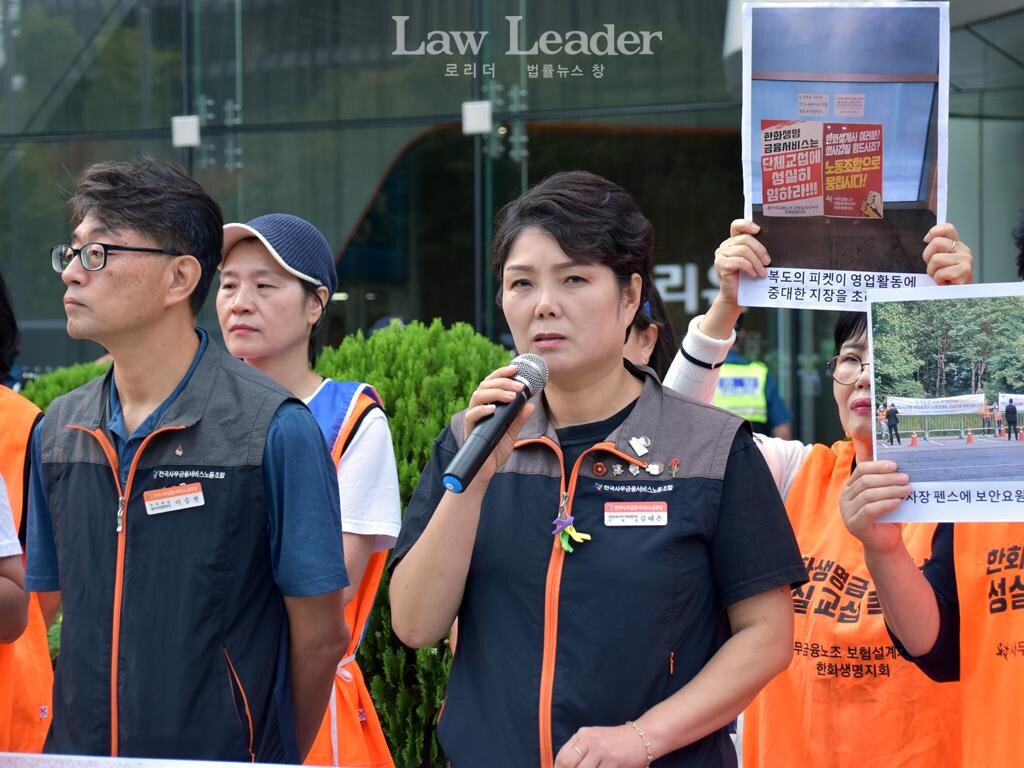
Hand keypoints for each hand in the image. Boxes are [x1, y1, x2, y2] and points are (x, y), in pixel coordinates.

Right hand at [462, 364, 534, 485]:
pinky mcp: (469, 429)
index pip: (492, 383)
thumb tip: (531, 405)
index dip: (502, 373)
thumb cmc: (495, 451)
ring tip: (511, 396)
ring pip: (477, 396)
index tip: (515, 368)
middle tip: (519, 387)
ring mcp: (473, 418)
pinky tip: (493, 409)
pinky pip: (472, 415)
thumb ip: (519, 419)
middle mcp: (478, 408)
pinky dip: (482, 410)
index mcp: (488, 405)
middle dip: (503, 382)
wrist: (484, 472)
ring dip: (495, 393)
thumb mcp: (512, 433)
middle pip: (485, 386)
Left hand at [554, 725, 649, 767]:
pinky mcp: (613, 761)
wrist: (642, 736)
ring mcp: (601, 751)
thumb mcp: (595, 739)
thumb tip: (563, 766)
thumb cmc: (616, 741)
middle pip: (567, 764)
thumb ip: (579, 750)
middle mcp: (589, 741)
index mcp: (582, 735)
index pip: (561, 757)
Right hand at [713, 219, 769, 307]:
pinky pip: (739, 261)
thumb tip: (773, 244)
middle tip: (768, 262)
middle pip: (745, 239)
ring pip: (743, 251)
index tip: (758, 230)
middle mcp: (725, 246)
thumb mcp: (753, 261)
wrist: (736, 296)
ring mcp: (721, 255)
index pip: (737, 226)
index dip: (747, 224)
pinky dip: (749, 268)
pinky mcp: (720, 265)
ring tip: (763, 272)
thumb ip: (756, 251)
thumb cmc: (746, 278)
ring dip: (756, 262)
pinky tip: (753, 275)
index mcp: (733, 242)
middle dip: (760, 250)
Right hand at [840, 461, 908, 555]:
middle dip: (888, 478)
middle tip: (906, 478)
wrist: (885, 543)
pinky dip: (885, 504)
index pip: (861, 470)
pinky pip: (869, 510)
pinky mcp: (854, 524)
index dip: (878, 466)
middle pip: (865, 481)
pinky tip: (898, 502)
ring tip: (907, 490)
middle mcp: (845, 498)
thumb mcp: (885, 496)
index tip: (895, 465)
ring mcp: (847, 512)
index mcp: (850, 487)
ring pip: (868, 495)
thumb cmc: (886, 517)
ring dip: (890, 490)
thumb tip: (899, 468)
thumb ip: (885, 483)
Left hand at [922, 222, 972, 284]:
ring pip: (935, 259)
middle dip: (928, 257)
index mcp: (957, 246)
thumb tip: (927, 238)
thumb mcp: (940, 262)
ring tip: (940, 277)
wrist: (958, 296)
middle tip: (934, 269)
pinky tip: (945, 283)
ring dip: (933, 272)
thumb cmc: (947, 280)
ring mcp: (965, 260)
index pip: (948, 228)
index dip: (934, 231)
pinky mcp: (964, 271)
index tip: (927, 240)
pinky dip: (938, 280)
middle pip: (936, 242)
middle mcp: (963, 250)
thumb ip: (936, 249)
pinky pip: (940, 272)